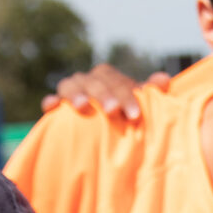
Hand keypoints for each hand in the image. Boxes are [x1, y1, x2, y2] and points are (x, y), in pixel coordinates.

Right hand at [40, 64, 169, 121]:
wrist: (103, 133)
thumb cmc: (124, 118)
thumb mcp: (138, 108)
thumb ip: (151, 95)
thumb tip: (163, 80)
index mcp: (109, 80)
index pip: (115, 79)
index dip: (125, 94)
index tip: (134, 114)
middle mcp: (89, 82)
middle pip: (93, 79)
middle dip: (104, 93)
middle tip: (113, 111)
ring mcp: (71, 94)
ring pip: (69, 84)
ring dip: (76, 92)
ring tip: (83, 106)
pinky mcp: (56, 110)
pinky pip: (49, 102)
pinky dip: (50, 102)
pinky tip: (52, 107)